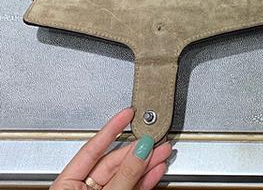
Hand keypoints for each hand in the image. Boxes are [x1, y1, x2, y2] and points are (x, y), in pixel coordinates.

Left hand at [52, 108, 171, 189]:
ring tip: (163, 150)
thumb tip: (140, 148)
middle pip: (113, 162)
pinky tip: (156, 168)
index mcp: (65, 185)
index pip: (92, 148)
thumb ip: (124, 173)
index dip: (112, 128)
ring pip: (125, 174)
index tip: (127, 112)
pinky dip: (144, 179)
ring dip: (147, 163)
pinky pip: (131, 187)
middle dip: (138, 150)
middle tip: (157, 138)